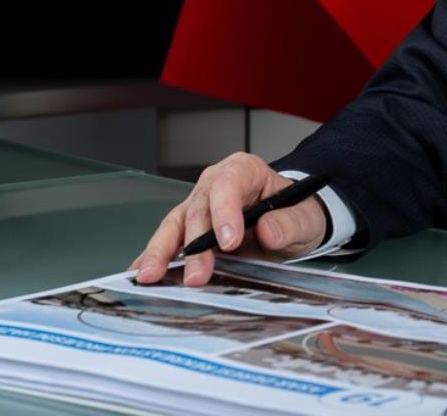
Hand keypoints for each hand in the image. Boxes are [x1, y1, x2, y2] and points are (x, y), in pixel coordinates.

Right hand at [127, 153, 327, 287]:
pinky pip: (168, 241)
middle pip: (198, 209)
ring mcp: (198, 206)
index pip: (229, 184)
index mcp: (244, 170)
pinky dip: (154, 257)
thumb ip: (290, 223)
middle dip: (195, 245)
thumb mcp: (305, 218)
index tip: (229, 242)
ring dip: (162, 251)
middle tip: (196, 276)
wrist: (290, 222)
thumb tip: (268, 230)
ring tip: (151, 275)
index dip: (225, 212)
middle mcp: (214, 184)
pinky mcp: (187, 229)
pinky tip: (140, 274)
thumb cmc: (295, 212)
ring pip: (175, 225)